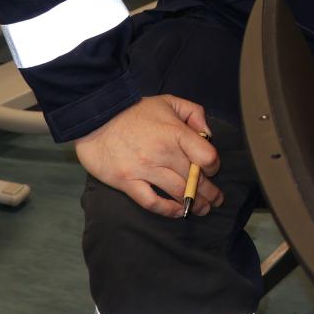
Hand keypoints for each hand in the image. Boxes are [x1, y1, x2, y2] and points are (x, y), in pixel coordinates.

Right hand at [74, 95, 222, 217]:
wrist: (96, 116)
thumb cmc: (135, 110)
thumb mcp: (169, 101)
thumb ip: (194, 113)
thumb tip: (208, 134)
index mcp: (176, 133)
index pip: (206, 156)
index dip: (213, 166)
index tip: (212, 170)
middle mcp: (164, 153)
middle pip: (194, 178)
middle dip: (210, 192)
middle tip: (217, 200)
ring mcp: (145, 169)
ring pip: (177, 192)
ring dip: (194, 203)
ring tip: (203, 209)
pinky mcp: (127, 181)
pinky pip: (151, 201)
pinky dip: (167, 210)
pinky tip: (177, 212)